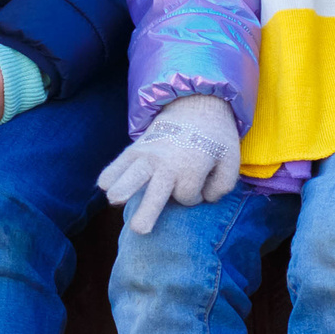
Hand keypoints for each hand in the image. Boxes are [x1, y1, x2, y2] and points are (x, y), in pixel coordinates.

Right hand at [97, 95, 241, 233]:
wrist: (196, 104)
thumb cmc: (214, 137)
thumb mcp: (231, 160)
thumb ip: (223, 186)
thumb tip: (204, 199)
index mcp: (193, 165)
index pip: (187, 197)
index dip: (193, 197)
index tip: (197, 188)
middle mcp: (168, 161)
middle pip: (157, 190)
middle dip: (149, 210)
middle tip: (139, 229)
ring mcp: (149, 153)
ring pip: (133, 173)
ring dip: (123, 187)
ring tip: (113, 199)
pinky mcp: (136, 147)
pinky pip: (120, 161)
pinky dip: (111, 171)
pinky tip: (103, 184)